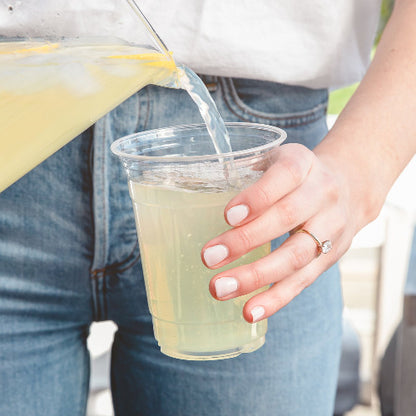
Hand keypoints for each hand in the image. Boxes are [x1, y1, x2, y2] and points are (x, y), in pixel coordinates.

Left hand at [201, 143, 359, 322]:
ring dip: (255, 276)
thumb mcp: (278, 160)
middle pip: (287, 218)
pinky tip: (249, 311)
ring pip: (295, 256)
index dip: (257, 197)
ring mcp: (331, 228)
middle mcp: (322, 194)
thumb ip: (247, 174)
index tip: (227, 216)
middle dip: (245, 240)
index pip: (284, 175)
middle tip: (208, 257)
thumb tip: (198, 197)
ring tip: (220, 288)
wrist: (350, 188)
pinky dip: (275, 299)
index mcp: (303, 163)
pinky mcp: (330, 257)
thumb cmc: (298, 177)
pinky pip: (302, 281)